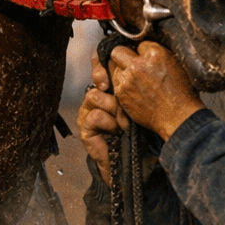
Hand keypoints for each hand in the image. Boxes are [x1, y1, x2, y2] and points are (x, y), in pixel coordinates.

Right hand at [77, 57, 126, 184]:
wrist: (132, 161)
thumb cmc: (138, 131)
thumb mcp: (138, 104)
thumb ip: (134, 86)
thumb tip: (139, 63)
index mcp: (109, 90)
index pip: (100, 69)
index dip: (101, 64)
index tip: (113, 66)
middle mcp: (97, 98)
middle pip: (95, 79)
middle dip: (104, 79)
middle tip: (112, 86)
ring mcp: (88, 112)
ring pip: (94, 95)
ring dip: (113, 107)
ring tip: (124, 120)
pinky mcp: (85, 127)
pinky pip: (94, 116)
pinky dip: (108, 122)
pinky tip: (116, 129)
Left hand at [106, 42, 204, 140]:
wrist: (178, 117)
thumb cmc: (180, 94)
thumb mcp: (175, 65)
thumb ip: (156, 55)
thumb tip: (144, 52)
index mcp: (155, 54)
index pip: (139, 44)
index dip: (142, 52)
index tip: (144, 59)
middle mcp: (138, 65)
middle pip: (117, 51)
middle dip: (123, 56)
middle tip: (129, 63)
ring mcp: (127, 79)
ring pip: (112, 67)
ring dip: (121, 71)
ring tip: (134, 80)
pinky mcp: (121, 93)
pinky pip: (114, 83)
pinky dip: (121, 85)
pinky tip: (133, 90)